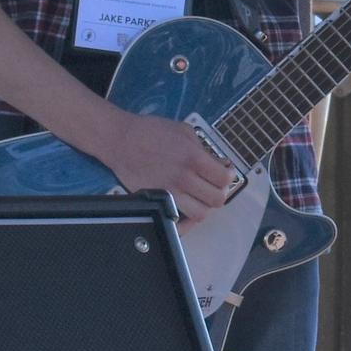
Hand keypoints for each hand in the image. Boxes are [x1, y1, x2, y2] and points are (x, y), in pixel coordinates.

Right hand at [102, 111, 233, 225]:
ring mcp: (170, 192)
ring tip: (201, 196)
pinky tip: (187, 210)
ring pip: (201, 214)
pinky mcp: (157, 200)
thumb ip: (203, 148)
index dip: (229, 176)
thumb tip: (218, 162)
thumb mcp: (184, 131)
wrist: (121, 140)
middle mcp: (184, 178)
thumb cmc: (151, 131)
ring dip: (205, 206)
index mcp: (193, 157)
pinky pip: (178, 220)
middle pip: (216, 200)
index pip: (224, 178)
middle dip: (220, 191)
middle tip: (214, 184)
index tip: (226, 172)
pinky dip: (186, 220)